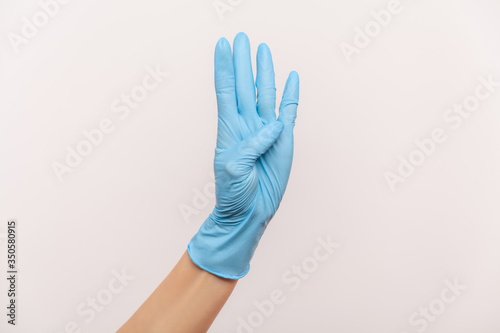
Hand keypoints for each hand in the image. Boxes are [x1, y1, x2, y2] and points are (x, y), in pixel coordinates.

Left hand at [188, 32, 298, 278]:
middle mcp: (247, 124)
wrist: (248, 212)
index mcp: (229, 128)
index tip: (222, 45)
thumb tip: (273, 124)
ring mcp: (266, 130)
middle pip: (245, 85)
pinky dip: (290, 95)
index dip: (224, 67)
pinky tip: (291, 78)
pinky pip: (288, 111)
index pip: (226, 90)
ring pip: (265, 93)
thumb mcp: (234, 168)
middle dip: (243, 61)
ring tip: (262, 50)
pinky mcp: (283, 140)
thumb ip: (253, 143)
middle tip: (242, 38)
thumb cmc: (233, 193)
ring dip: (264, 72)